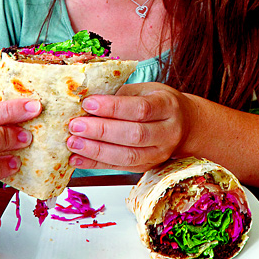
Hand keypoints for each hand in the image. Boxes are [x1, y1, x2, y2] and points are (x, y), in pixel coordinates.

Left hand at [66, 82, 195, 171]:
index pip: (141, 108)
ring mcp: (160, 153)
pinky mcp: (148, 167)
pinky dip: (96, 164)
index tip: (88, 103)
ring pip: (128, 156)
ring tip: (73, 143)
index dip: (113, 107)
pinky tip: (77, 159)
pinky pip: (120, 167)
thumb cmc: (159, 103)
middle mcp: (168, 132)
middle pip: (134, 134)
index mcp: (168, 106)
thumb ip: (120, 95)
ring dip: (96, 151)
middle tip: (75, 125)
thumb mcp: (145, 90)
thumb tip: (85, 102)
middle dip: (101, 131)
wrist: (186, 125)